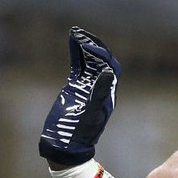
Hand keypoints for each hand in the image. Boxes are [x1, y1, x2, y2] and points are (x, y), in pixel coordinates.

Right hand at [39, 27, 120, 165]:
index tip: (90, 44)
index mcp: (108, 94)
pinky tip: (73, 43)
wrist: (67, 144)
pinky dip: (77, 54)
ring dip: (85, 47)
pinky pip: (79, 67)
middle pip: (101, 62)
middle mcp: (100, 88)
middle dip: (94, 46)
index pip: (110, 68)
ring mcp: (88, 87)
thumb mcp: (91, 112)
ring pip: (90, 62)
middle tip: (82, 33)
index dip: (102, 54)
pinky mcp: (76, 87)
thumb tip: (109, 72)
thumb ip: (99, 93)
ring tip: (77, 32)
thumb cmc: (80, 132)